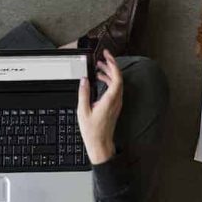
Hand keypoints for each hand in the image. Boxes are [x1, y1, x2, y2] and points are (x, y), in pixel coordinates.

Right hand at [77, 50, 122, 164]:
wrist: (100, 145)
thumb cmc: (93, 132)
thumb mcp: (83, 111)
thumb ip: (84, 94)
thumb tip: (84, 80)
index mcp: (110, 100)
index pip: (116, 77)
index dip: (113, 64)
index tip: (107, 55)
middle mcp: (116, 101)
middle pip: (118, 78)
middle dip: (110, 65)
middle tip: (102, 58)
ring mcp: (116, 104)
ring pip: (117, 83)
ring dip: (109, 73)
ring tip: (98, 67)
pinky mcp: (114, 106)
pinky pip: (115, 89)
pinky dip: (108, 81)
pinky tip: (99, 80)